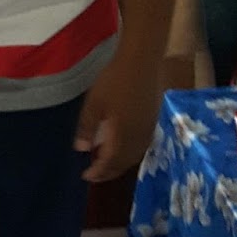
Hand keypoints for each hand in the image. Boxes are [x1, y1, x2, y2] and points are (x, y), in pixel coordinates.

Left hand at [76, 55, 162, 183]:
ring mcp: (149, 128)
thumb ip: (88, 127)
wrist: (143, 60)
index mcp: (123, 136)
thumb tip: (82, 150)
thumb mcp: (95, 103)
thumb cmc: (115, 80)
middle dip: (110, 172)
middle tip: (96, 174)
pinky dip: (131, 152)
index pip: (110, 162)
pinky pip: (143, 145)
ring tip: (107, 162)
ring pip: (136, 155)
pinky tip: (123, 145)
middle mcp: (139, 137)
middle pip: (125, 163)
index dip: (98, 172)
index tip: (86, 176)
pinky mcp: (154, 119)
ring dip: (121, 163)